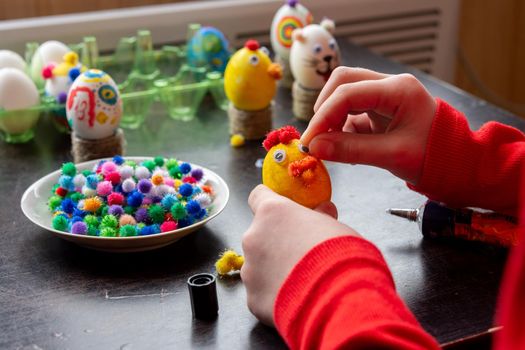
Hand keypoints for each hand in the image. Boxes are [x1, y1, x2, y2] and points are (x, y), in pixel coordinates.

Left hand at [241, 185, 359, 325]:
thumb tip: (324, 210)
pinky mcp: (252, 299)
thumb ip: (321, 217)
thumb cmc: (339, 255)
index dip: (271, 203)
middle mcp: (253, 237)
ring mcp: (250, 270)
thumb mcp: (336, 227)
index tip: (283, 212)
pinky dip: (275, 296)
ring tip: (302, 281)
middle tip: (301, 255)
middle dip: (276, 243)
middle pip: (259, 235)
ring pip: (259, 266)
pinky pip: (262, 293)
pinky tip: (297, 299)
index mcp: (272, 212)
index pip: (258, 196)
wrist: (338, 298)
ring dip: (274, 270)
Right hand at [300, 67, 436, 184]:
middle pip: (343, 81)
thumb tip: (315, 148)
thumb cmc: (434, 157)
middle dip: (324, 109)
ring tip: (330, 144)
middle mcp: (391, 85)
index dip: (323, 116)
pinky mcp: (381, 108)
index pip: (348, 93)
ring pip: (345, 93)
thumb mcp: (392, 156)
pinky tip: (345, 147)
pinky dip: (342, 127)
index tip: (309, 142)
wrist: (456, 163)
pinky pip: (352, 110)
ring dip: (332, 116)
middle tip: (316, 137)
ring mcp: (385, 95)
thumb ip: (352, 150)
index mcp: (399, 90)